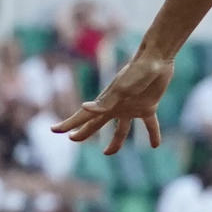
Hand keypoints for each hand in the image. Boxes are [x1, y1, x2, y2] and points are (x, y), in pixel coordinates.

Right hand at [52, 52, 172, 154]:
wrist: (157, 58)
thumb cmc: (138, 72)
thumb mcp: (122, 88)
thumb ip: (106, 101)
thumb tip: (84, 108)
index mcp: (106, 102)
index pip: (84, 116)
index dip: (69, 124)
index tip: (54, 130)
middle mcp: (117, 106)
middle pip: (98, 123)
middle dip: (84, 132)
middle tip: (73, 138)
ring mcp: (132, 107)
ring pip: (122, 129)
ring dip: (116, 141)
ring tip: (108, 153)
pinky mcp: (149, 106)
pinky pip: (150, 124)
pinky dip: (153, 134)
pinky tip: (155, 145)